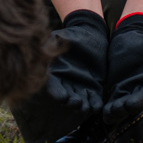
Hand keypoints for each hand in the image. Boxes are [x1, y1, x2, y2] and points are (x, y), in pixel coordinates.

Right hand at [40, 9, 107, 135]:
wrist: (91, 34)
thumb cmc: (73, 35)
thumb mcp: (60, 37)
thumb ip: (52, 45)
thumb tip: (45, 48)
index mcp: (56, 72)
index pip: (54, 86)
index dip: (57, 93)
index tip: (63, 98)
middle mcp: (67, 83)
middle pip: (67, 98)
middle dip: (71, 102)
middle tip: (76, 102)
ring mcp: (81, 86)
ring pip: (80, 101)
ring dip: (83, 107)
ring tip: (87, 107)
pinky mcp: (94, 86)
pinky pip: (94, 99)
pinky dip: (95, 104)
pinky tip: (97, 107)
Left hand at [101, 14, 142, 125]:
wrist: (126, 38)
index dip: (135, 103)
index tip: (125, 104)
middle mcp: (140, 92)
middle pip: (131, 107)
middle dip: (121, 111)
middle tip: (111, 112)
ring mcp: (127, 93)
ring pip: (120, 108)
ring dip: (113, 113)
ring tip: (104, 114)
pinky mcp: (115, 91)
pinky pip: (111, 103)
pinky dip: (106, 109)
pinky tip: (98, 110)